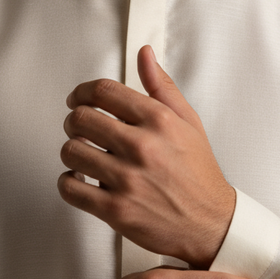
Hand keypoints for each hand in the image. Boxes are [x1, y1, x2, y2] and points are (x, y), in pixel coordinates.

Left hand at [57, 46, 235, 268]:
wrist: (211, 224)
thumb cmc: (199, 174)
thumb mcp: (188, 122)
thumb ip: (162, 87)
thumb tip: (144, 54)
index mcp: (159, 121)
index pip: (102, 91)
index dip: (81, 91)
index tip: (77, 98)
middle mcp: (142, 147)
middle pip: (80, 118)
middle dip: (74, 121)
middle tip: (79, 128)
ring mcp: (127, 179)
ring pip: (71, 151)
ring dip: (72, 152)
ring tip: (84, 156)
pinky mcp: (116, 210)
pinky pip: (70, 188)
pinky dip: (68, 183)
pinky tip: (81, 181)